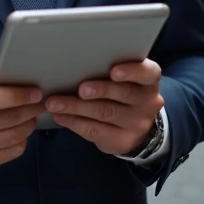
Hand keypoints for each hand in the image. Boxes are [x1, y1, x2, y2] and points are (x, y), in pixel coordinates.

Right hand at [0, 54, 46, 169]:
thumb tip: (24, 70)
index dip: (19, 96)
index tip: (37, 93)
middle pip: (9, 119)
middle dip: (32, 109)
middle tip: (42, 102)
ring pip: (15, 136)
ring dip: (29, 124)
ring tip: (30, 113)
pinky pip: (14, 151)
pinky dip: (21, 139)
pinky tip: (18, 128)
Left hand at [46, 59, 163, 155]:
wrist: (136, 127)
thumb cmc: (121, 91)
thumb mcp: (125, 79)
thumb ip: (108, 69)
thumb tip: (74, 62)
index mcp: (148, 81)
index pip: (148, 73)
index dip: (132, 71)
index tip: (114, 71)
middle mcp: (147, 102)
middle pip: (124, 94)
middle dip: (100, 90)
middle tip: (80, 89)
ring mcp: (136, 124)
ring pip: (105, 113)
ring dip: (76, 107)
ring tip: (55, 103)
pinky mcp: (122, 141)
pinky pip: (95, 131)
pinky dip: (74, 122)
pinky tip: (60, 116)